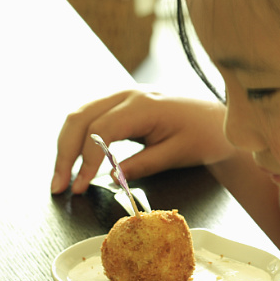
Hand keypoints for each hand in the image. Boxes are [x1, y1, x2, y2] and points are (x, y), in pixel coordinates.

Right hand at [51, 89, 232, 193]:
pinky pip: (91, 116)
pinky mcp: (123, 103)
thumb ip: (143, 165)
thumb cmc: (206, 134)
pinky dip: (78, 137)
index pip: (100, 130)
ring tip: (61, 177)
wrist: (221, 120)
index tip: (80, 187)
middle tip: (58, 186)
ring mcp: (124, 95)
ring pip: (80, 115)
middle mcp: (128, 94)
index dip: (85, 161)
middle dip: (64, 154)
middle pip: (80, 119)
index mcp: (143, 105)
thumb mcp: (177, 154)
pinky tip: (74, 159)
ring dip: (66, 145)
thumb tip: (112, 179)